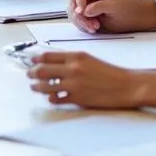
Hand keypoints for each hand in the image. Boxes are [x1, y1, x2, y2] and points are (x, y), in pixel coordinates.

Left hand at [27, 50, 143, 108]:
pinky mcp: (77, 98)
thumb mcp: (89, 59)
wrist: (126, 85)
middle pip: (42, 70)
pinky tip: (51, 97)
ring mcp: (74, 84)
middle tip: (29, 74)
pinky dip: (51, 98)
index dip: (36, 59)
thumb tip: (53, 63)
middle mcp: (73, 69)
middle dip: (32, 73)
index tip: (31, 61)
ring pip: (46, 86)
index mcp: (76, 56)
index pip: (48, 56)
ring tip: (34, 86)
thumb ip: (71, 60)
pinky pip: (57, 99)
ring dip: (37, 86)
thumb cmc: (110, 73)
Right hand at [68, 0, 155, 33]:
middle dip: (79, 15)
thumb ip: (98, 6)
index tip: (81, 11)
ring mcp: (90, 7)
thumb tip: (83, 9)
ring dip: (82, 22)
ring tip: (94, 28)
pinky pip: (82, 22)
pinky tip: (93, 29)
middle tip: (89, 24)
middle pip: (74, 4)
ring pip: (76, 14)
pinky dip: (84, 26)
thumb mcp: (114, 4)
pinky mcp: (92, 17)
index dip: (79, 1)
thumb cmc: (131, 6)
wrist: (142, 16)